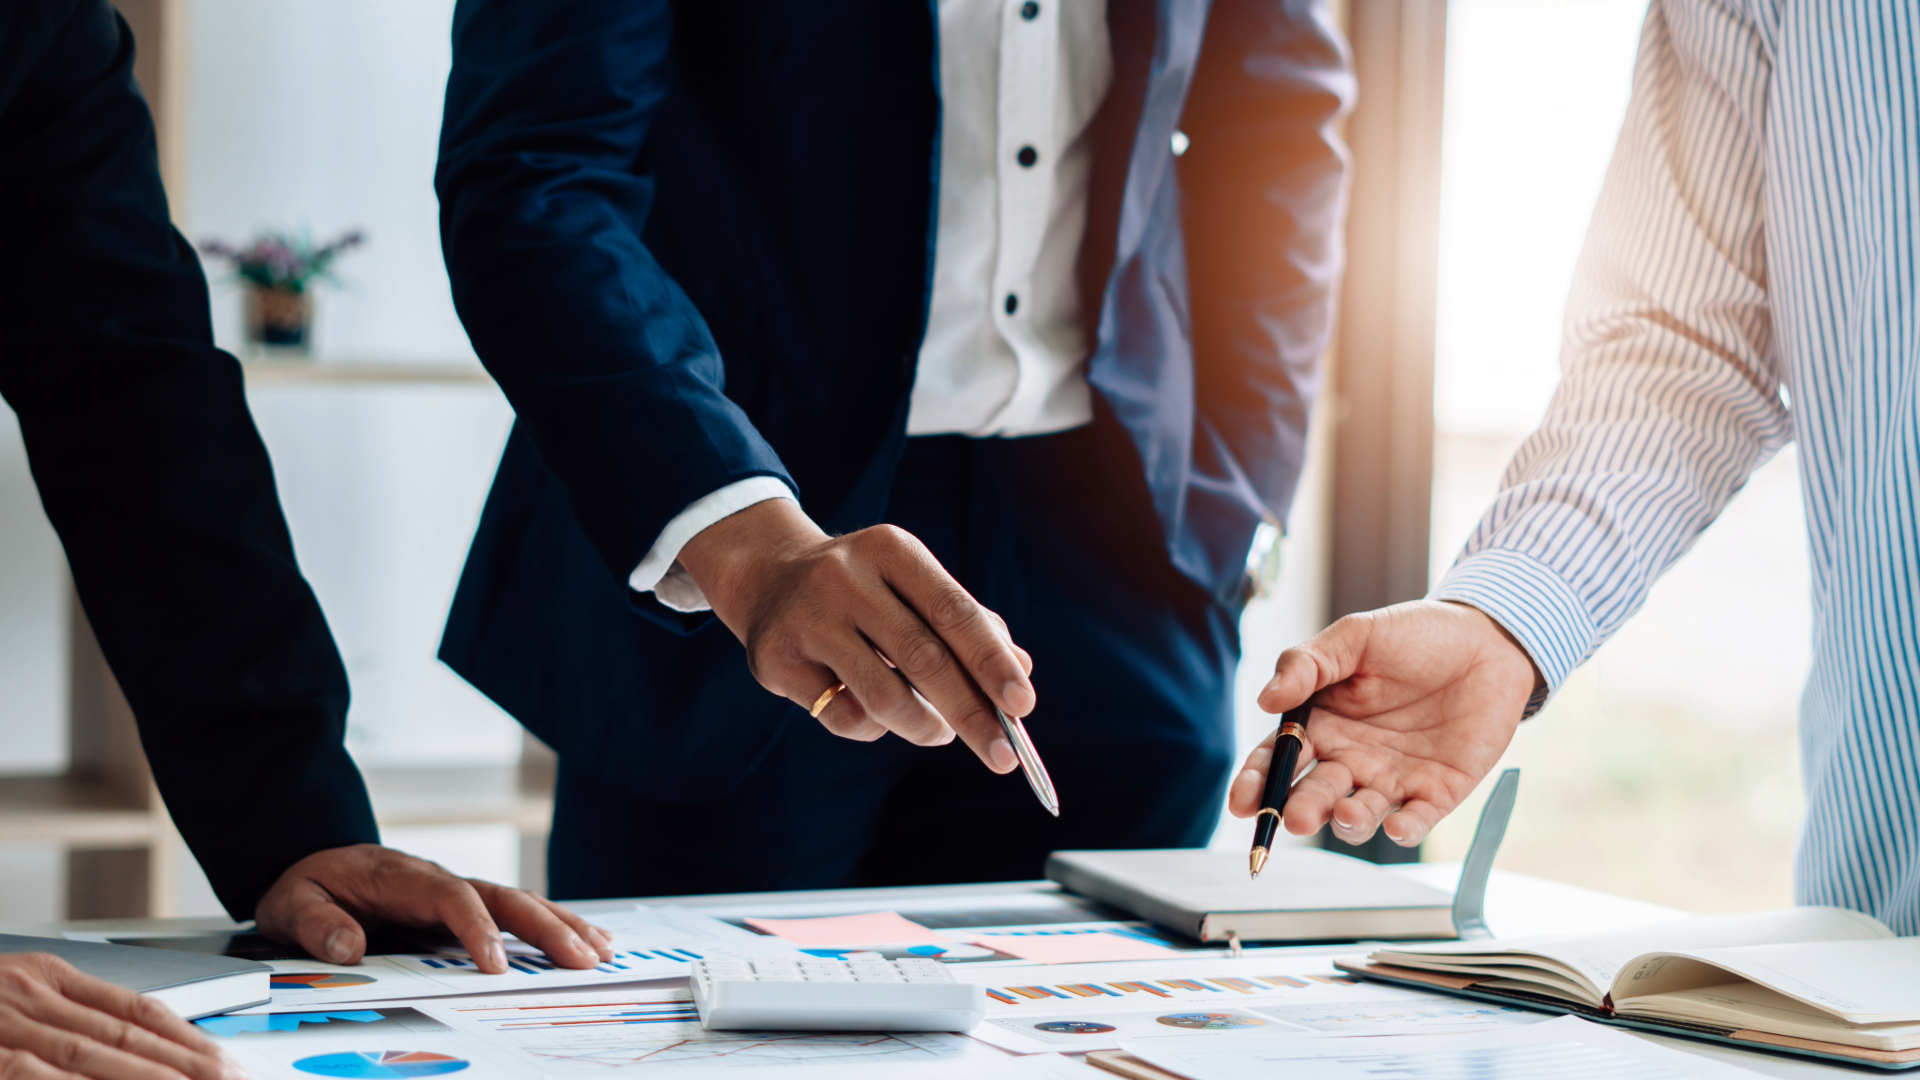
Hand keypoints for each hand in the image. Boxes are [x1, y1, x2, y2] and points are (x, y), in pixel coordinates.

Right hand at [0, 952, 242, 1079]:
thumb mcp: (17, 993)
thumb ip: (71, 1011)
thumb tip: (138, 1045)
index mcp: (48, 977)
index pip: (137, 1010)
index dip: (187, 1038)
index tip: (225, 1062)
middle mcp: (31, 996)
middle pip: (126, 1037)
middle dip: (184, 1066)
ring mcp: (3, 1023)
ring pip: (90, 1056)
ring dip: (146, 1078)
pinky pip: (32, 1070)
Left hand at [254, 845, 613, 972]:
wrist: (314, 862)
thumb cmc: (308, 885)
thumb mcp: (292, 902)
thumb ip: (316, 923)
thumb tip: (348, 946)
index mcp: (403, 878)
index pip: (452, 898)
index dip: (477, 930)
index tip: (494, 967)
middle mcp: (441, 880)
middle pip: (505, 898)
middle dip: (546, 928)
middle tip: (581, 960)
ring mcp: (459, 892)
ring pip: (521, 903)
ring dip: (563, 927)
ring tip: (601, 953)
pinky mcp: (466, 907)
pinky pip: (517, 914)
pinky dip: (555, 926)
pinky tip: (587, 942)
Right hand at [676, 499, 1033, 772]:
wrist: (769, 577)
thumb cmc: (865, 588)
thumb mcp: (912, 586)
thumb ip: (967, 623)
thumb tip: (1021, 669)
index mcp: (891, 550)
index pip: (954, 611)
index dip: (992, 662)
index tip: (1024, 705)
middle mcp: (846, 578)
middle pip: (925, 659)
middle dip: (971, 714)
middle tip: (1003, 756)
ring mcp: (808, 619)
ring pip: (884, 698)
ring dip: (925, 728)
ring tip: (939, 732)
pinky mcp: (778, 660)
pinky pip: (844, 717)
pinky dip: (874, 728)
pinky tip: (877, 715)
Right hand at [1227, 600, 1542, 846]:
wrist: (1487, 639)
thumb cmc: (1415, 635)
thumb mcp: (1355, 637)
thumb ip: (1307, 664)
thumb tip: (1265, 700)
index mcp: (1321, 723)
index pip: (1278, 759)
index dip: (1257, 781)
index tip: (1242, 802)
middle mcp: (1349, 758)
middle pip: (1314, 794)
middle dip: (1300, 809)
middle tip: (1294, 817)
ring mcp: (1392, 778)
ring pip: (1359, 814)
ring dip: (1348, 822)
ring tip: (1347, 813)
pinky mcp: (1436, 791)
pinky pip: (1416, 819)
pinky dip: (1404, 829)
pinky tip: (1397, 828)